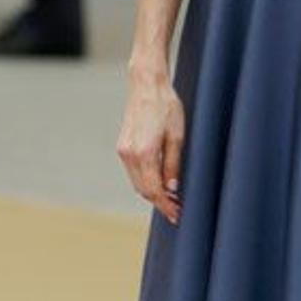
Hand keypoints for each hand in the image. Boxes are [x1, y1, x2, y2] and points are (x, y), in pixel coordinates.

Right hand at [117, 70, 184, 224]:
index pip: (154, 190)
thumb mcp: (177, 136)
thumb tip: (172, 188)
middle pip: (143, 190)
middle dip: (159, 202)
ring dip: (152, 192)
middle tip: (177, 210)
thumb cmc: (166, 106)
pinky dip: (145, 180)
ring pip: (137, 182)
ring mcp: (123, 150)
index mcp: (144, 153)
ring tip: (171, 198)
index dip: (166, 205)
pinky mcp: (122, 146)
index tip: (177, 215)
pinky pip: (133, 172)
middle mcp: (129, 154)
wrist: (146, 85)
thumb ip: (173, 164)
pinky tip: (159, 181)